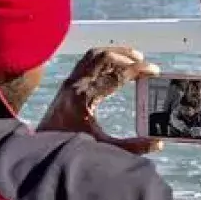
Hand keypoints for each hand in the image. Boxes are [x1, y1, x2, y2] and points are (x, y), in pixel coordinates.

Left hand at [38, 46, 161, 154]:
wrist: (42, 147)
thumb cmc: (70, 146)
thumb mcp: (104, 147)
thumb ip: (132, 147)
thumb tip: (158, 144)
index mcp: (86, 97)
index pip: (117, 75)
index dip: (139, 69)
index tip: (154, 70)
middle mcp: (76, 84)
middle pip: (105, 57)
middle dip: (128, 56)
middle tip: (144, 63)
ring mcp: (69, 81)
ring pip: (94, 55)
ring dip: (115, 52)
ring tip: (132, 57)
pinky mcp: (67, 82)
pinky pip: (86, 60)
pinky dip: (102, 56)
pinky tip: (113, 62)